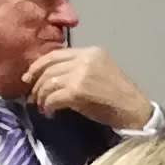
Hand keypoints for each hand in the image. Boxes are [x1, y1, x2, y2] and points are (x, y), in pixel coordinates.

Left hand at [26, 43, 151, 130]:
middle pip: (49, 68)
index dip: (38, 66)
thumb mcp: (101, 73)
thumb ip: (79, 68)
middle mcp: (86, 59)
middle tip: (33, 97)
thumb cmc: (119, 97)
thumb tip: (51, 77)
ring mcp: (81, 74)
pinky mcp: (77, 91)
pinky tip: (50, 112)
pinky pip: (52, 97)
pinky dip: (48, 106)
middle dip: (37, 84)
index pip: (56, 54)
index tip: (29, 78)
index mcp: (92, 52)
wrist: (135, 111)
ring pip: (48, 83)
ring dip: (41, 97)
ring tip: (42, 106)